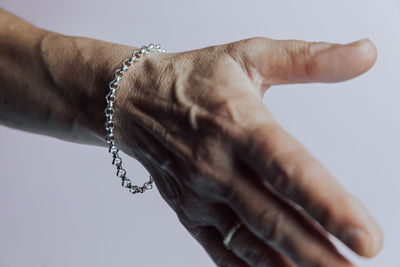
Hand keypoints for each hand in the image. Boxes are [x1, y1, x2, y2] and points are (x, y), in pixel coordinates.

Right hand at [112, 37, 381, 265]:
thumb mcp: (249, 56)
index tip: (365, 238)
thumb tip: (365, 54)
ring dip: (288, 266)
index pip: (289, 170)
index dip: (328, 205)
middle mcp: (217, 166)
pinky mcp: (189, 212)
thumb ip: (310, 59)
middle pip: (273, 219)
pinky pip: (221, 250)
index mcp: (239, 124)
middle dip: (317, 253)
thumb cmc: (193, 78)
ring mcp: (200, 194)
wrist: (134, 100)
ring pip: (250, 242)